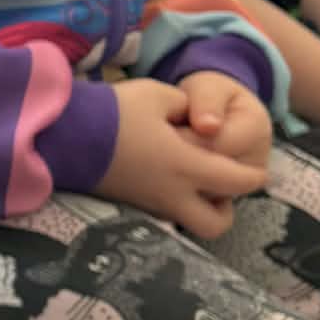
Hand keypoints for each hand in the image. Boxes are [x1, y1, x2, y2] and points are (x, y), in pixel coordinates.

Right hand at [97, 78, 266, 238]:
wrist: (62, 136)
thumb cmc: (114, 113)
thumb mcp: (158, 96)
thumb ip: (186, 107)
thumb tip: (190, 120)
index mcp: (187, 166)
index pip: (238, 182)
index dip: (254, 175)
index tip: (256, 167)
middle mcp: (173, 194)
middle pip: (216, 223)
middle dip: (226, 207)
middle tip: (220, 183)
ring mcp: (149, 203)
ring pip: (189, 223)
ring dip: (199, 206)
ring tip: (191, 179)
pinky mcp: (130, 204)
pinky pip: (166, 213)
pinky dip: (174, 200)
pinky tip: (163, 174)